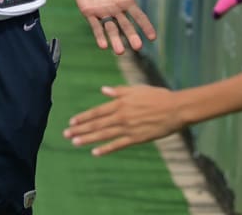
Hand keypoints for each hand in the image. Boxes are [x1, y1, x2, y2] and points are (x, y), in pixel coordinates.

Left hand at [65, 84, 184, 155]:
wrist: (175, 109)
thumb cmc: (158, 96)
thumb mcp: (137, 89)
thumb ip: (119, 91)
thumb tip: (103, 90)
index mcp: (121, 103)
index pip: (97, 111)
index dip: (83, 117)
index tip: (72, 122)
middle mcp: (121, 116)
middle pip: (96, 124)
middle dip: (80, 129)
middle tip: (66, 134)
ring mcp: (128, 128)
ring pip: (103, 135)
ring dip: (87, 139)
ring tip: (74, 143)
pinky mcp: (136, 138)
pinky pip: (117, 144)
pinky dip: (105, 149)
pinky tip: (95, 152)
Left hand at [70, 0, 163, 53]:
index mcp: (126, 0)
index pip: (139, 16)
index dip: (146, 26)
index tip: (153, 38)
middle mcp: (116, 9)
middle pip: (126, 26)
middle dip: (132, 36)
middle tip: (138, 48)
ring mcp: (103, 11)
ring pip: (111, 29)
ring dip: (115, 40)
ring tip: (120, 52)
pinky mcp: (89, 12)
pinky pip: (95, 26)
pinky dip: (99, 35)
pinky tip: (103, 45)